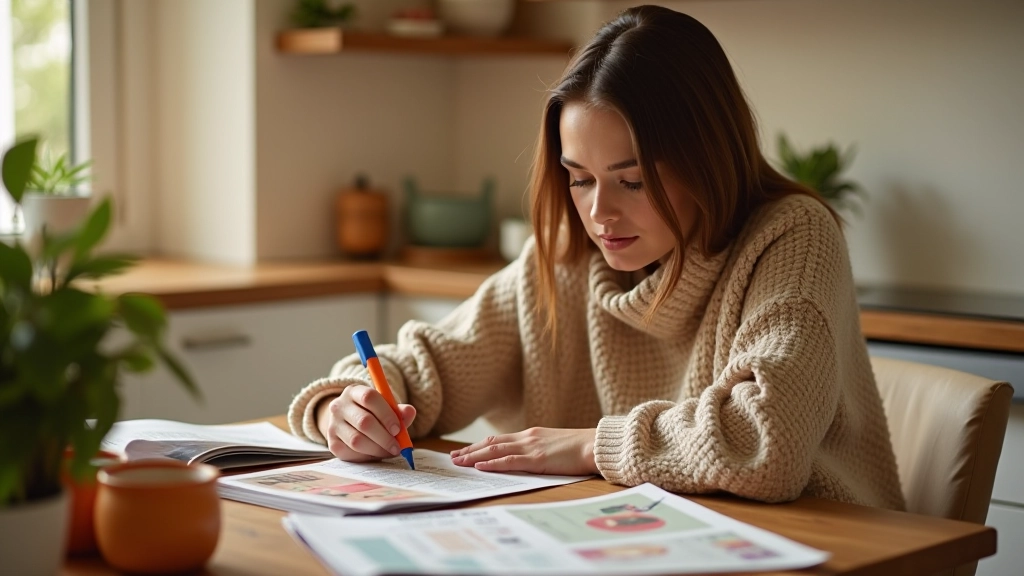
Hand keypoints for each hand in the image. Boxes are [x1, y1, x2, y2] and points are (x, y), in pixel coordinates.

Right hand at [316, 385, 415, 462]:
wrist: (349, 424)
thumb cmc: (374, 414)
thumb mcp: (386, 408)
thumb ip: (399, 411)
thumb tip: (410, 412)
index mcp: (354, 391)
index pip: (369, 397)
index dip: (386, 414)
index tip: (398, 429)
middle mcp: (339, 406)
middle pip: (363, 421)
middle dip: (384, 437)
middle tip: (397, 447)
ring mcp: (333, 425)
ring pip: (356, 440)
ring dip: (377, 449)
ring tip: (389, 451)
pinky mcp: (332, 443)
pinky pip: (350, 453)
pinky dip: (367, 456)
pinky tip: (375, 454)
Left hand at [450, 427, 597, 475]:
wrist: (596, 445)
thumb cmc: (581, 448)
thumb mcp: (556, 446)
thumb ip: (541, 450)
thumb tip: (530, 459)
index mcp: (532, 435)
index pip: (499, 439)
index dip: (480, 445)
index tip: (466, 451)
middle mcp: (528, 437)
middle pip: (491, 443)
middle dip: (471, 450)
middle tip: (454, 458)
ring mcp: (531, 447)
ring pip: (495, 450)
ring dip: (474, 457)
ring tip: (459, 462)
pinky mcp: (537, 459)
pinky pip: (509, 461)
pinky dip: (491, 463)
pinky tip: (479, 466)